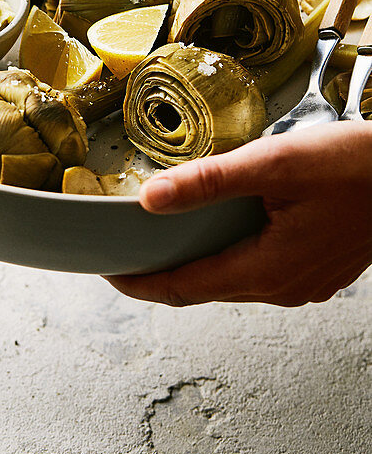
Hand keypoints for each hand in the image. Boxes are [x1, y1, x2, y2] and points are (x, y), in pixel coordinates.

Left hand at [106, 121, 371, 306]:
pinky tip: (219, 230)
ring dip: (195, 266)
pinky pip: (259, 271)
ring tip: (161, 241)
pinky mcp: (317, 268)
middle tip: (125, 254)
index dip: (139, 284)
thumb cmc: (358, 167)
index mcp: (267, 270)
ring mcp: (304, 282)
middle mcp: (283, 287)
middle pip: (204, 289)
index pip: (183, 289)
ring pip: (232, 281)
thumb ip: (210, 182)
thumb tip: (152, 200)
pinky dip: (228, 255)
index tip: (107, 273)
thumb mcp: (275, 164)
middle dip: (160, 275)